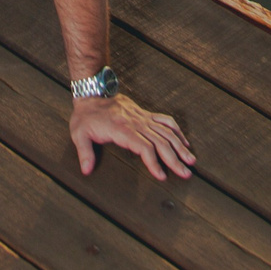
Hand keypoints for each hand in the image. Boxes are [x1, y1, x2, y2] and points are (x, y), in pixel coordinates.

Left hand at [70, 92, 193, 180]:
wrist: (93, 93)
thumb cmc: (86, 115)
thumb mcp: (79, 133)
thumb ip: (84, 152)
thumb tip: (86, 170)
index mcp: (122, 129)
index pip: (144, 147)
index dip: (154, 162)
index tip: (162, 176)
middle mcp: (136, 123)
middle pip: (160, 142)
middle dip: (175, 159)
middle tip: (186, 173)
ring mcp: (143, 118)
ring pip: (166, 132)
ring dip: (180, 146)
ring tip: (191, 160)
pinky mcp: (145, 115)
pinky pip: (165, 121)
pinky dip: (177, 131)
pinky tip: (184, 142)